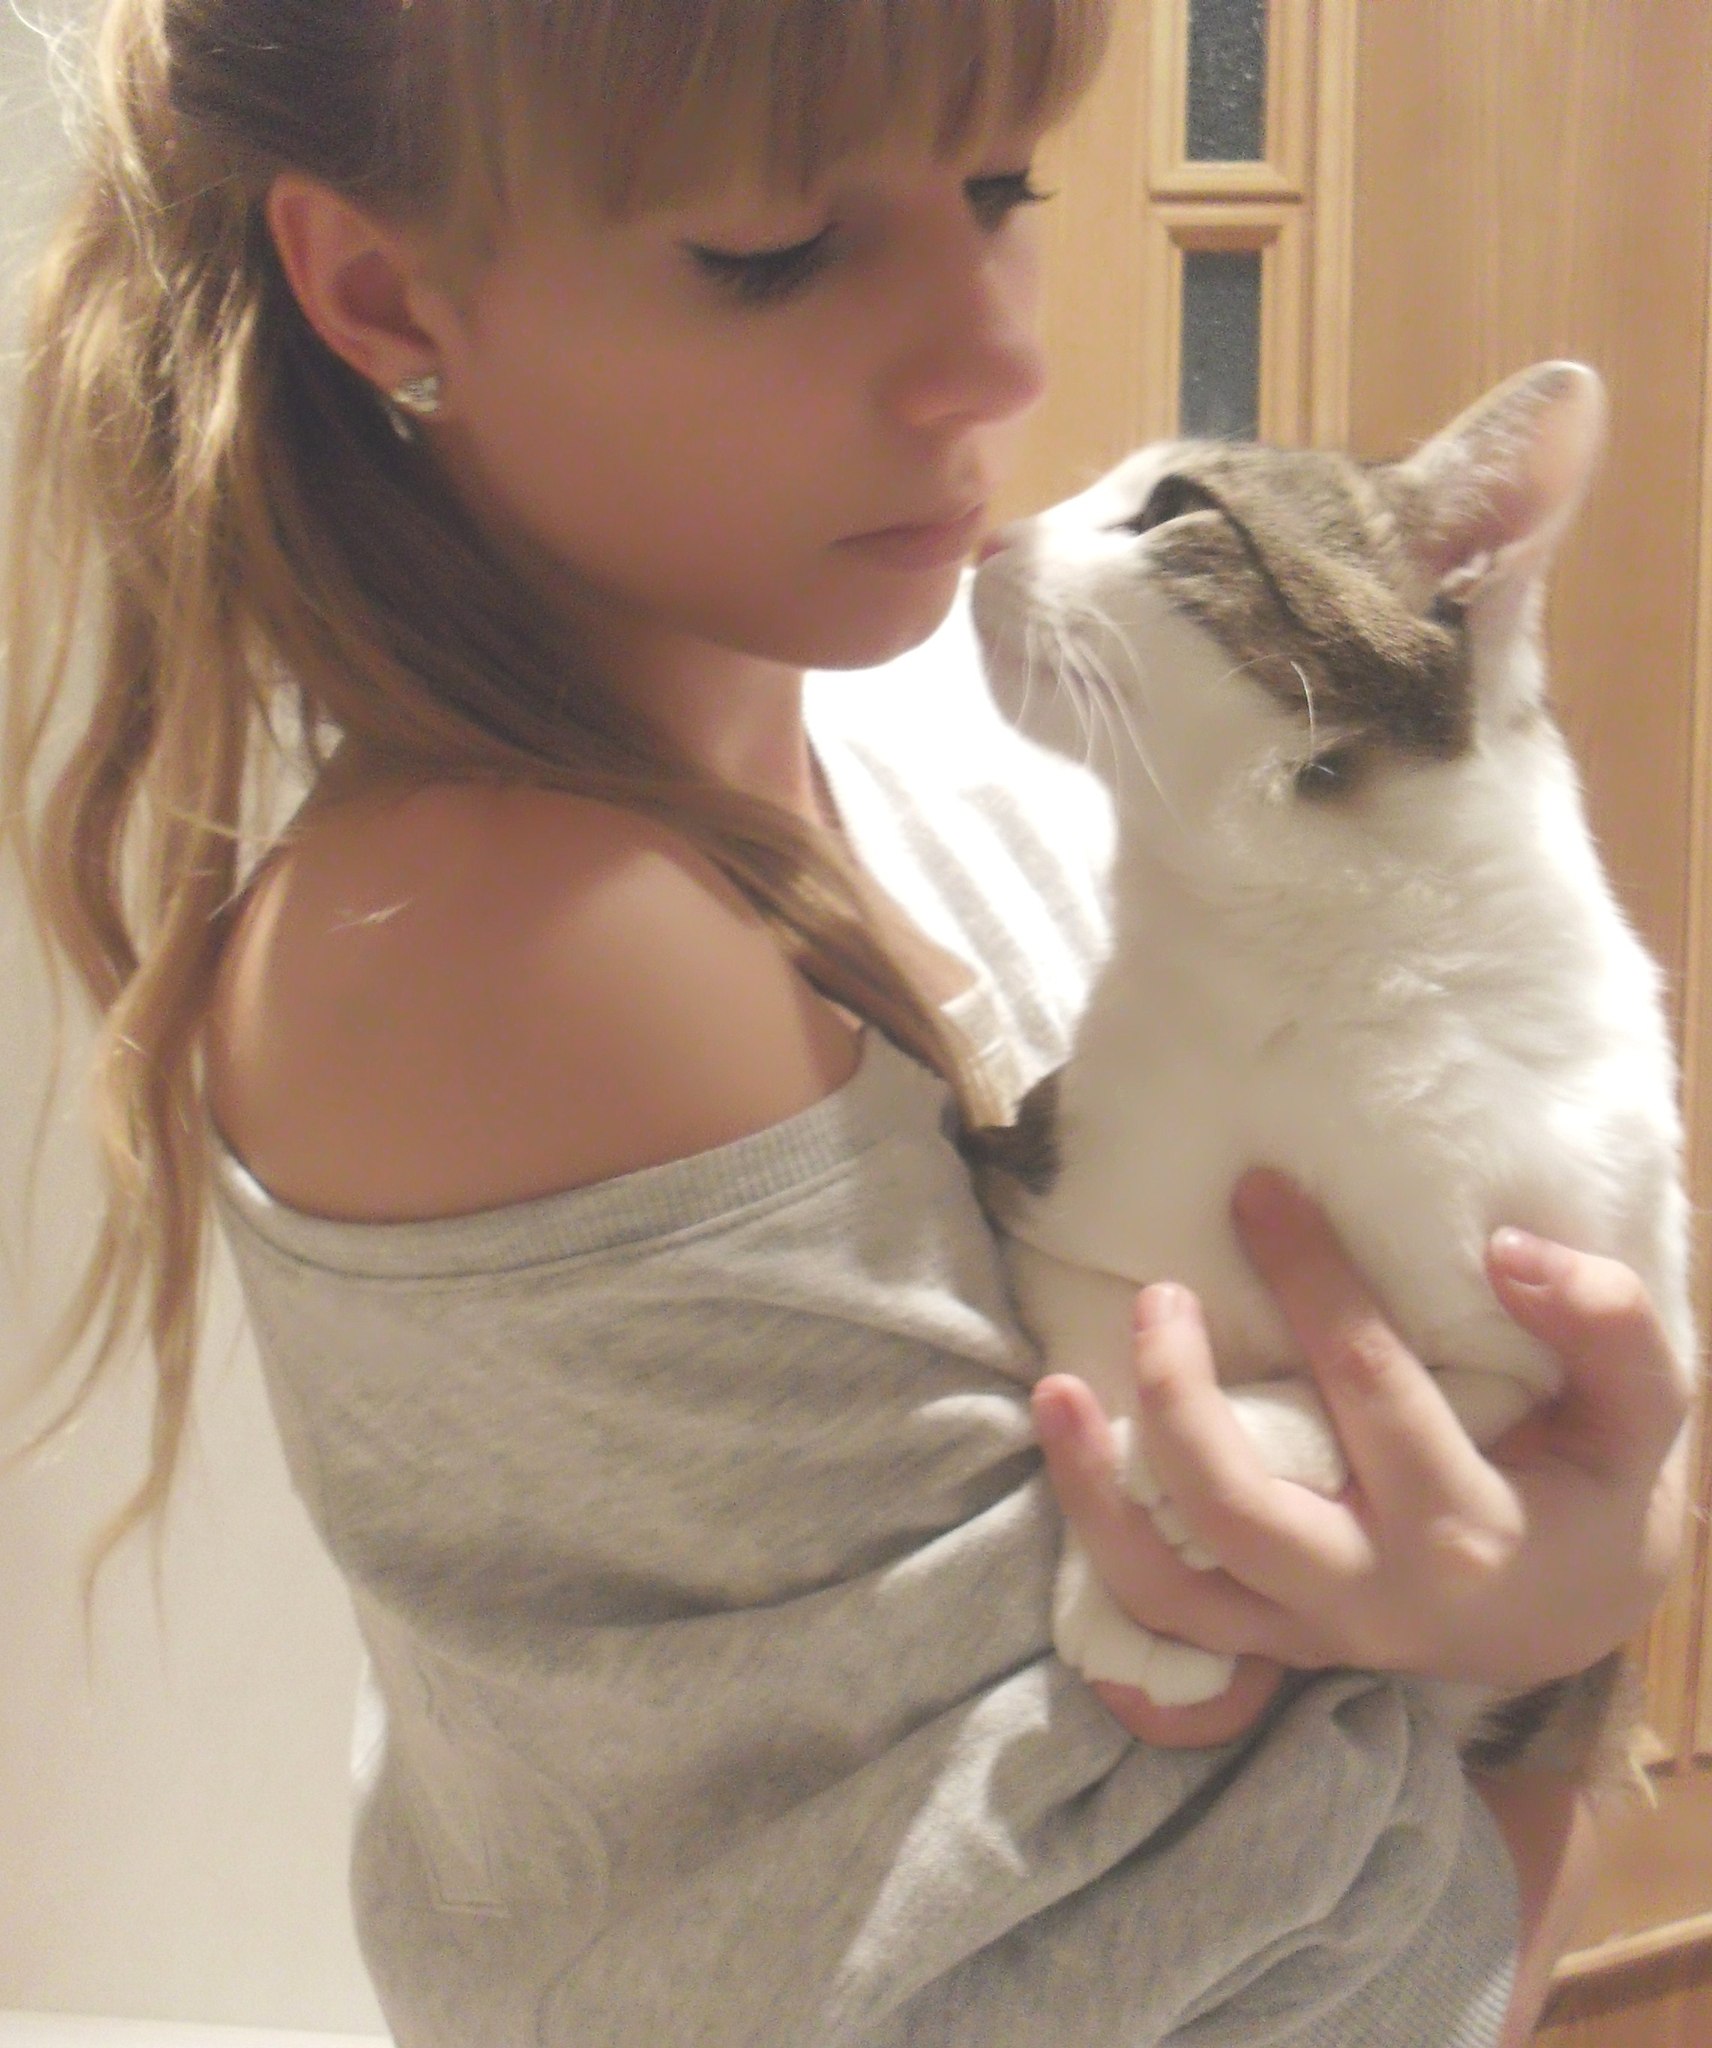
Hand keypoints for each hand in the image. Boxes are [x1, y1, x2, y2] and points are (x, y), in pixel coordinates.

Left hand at [1032, 1169, 1694, 1740]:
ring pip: (1170, 1588)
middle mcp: (1372, 1596)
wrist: (1570, 1618)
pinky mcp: (1265, 1642)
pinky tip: (1071, 1455)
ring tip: (1055, 1391)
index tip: (1258, 1190)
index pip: (1366, 1388)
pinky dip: (1102, 1545)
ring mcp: (1307, 1633)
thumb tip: (1508, 1249)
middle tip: (1157, 1295)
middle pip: (1237, 1508)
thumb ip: (1606, 1324)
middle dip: (1176, 1398)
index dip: (1308, 1279)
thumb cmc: (1595, 1491)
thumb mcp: (1640, 1410)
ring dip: (1094, 1495)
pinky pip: (1162, 1614)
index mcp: (1466, 1529)